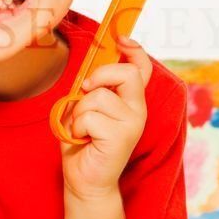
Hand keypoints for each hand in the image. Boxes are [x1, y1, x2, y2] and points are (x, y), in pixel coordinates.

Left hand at [60, 35, 153, 200]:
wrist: (85, 181)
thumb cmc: (83, 143)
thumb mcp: (86, 109)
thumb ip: (93, 90)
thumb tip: (89, 73)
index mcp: (130, 101)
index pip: (142, 68)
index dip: (134, 49)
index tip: (120, 38)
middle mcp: (137, 110)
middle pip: (126, 73)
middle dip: (99, 76)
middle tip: (85, 90)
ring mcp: (132, 123)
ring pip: (98, 96)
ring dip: (79, 111)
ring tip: (81, 128)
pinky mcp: (121, 137)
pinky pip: (89, 117)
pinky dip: (76, 127)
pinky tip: (82, 140)